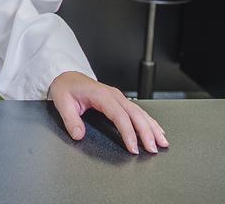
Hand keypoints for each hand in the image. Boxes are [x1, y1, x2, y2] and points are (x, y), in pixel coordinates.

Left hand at [48, 71, 167, 154]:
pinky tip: (157, 130)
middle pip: (135, 114)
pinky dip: (149, 121)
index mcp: (101, 94)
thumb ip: (70, 119)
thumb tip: (78, 134)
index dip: (128, 132)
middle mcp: (114, 95)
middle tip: (153, 149)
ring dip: (152, 127)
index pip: (119, 115)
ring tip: (162, 142)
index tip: (133, 147)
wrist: (66, 76)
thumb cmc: (66, 87)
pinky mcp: (120, 100)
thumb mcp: (62, 102)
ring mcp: (119, 97)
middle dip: (146, 132)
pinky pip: (138, 111)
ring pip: (140, 112)